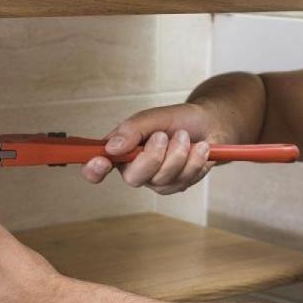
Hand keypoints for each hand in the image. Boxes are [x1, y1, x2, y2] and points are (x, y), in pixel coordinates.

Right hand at [82, 103, 223, 194]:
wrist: (209, 124)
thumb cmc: (177, 120)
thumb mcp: (153, 117)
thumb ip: (132, 130)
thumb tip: (111, 147)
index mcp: (121, 151)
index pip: (97, 167)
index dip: (93, 170)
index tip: (100, 161)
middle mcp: (135, 169)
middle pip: (134, 178)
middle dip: (153, 156)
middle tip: (164, 135)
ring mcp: (157, 180)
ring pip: (164, 178)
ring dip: (180, 152)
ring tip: (186, 136)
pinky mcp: (178, 185)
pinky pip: (185, 179)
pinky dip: (195, 159)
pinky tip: (200, 148)